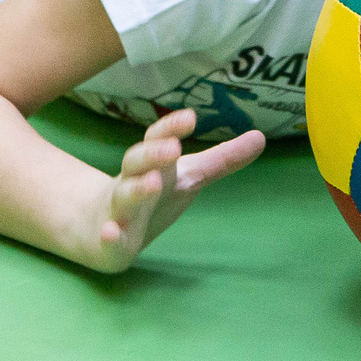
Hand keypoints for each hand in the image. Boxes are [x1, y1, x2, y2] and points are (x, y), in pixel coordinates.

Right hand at [75, 109, 265, 272]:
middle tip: (174, 148)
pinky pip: (108, 238)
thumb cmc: (152, 196)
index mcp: (152, 164)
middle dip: (153, 153)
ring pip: (124, 196)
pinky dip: (109, 235)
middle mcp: (132, 182)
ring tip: (153, 182)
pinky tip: (110, 232)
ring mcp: (119, 211)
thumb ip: (222, 159)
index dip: (171, 127)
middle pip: (136, 161)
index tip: (191, 118)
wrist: (100, 228)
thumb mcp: (188, 176)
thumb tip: (261, 137)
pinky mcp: (110, 242)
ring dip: (137, 189)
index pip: (158, 139)